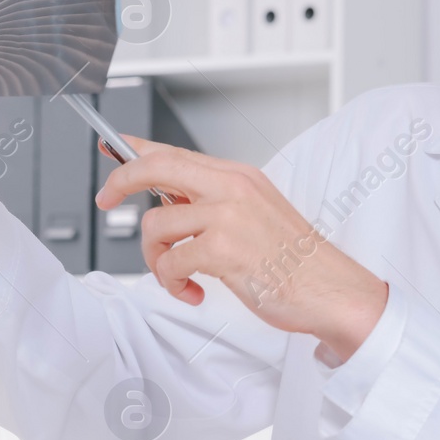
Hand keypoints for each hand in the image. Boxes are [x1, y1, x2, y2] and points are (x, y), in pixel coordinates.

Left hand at [96, 137, 388, 362]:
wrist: (333, 291)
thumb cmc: (297, 262)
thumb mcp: (255, 215)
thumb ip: (213, 203)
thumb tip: (167, 200)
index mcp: (239, 176)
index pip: (174, 151)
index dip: (134, 149)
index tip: (111, 146)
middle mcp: (232, 187)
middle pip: (155, 167)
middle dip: (120, 181)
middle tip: (106, 201)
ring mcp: (227, 216)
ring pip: (155, 224)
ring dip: (155, 259)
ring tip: (178, 277)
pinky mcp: (223, 249)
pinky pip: (170, 261)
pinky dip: (172, 283)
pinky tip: (193, 292)